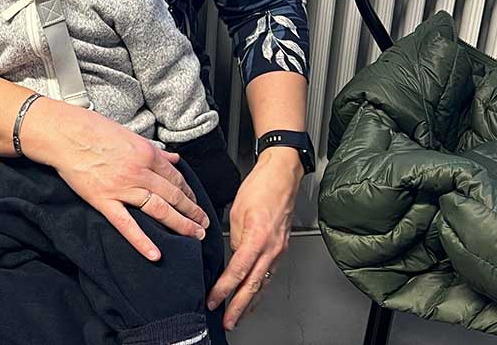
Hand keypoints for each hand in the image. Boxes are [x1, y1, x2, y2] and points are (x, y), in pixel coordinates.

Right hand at [23, 101, 210, 259]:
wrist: (65, 134)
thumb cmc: (93, 130)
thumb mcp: (129, 135)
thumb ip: (154, 149)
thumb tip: (173, 158)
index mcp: (147, 154)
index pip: (176, 177)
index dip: (189, 193)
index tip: (195, 203)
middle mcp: (139, 172)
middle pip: (173, 195)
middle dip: (192, 211)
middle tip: (204, 225)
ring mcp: (122, 188)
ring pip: (159, 210)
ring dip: (181, 224)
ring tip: (194, 236)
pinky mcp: (104, 201)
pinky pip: (127, 225)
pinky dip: (142, 241)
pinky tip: (155, 254)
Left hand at [206, 147, 301, 329]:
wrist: (283, 175)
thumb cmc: (260, 187)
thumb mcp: (238, 212)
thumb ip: (235, 238)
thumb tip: (232, 256)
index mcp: (257, 238)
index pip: (238, 271)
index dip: (224, 290)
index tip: (213, 301)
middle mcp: (271, 248)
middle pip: (254, 285)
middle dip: (239, 307)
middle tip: (229, 322)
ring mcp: (279, 249)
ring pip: (264, 282)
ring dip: (251, 302)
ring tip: (239, 316)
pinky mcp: (282, 247)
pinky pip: (270, 273)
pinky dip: (261, 287)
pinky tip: (255, 294)